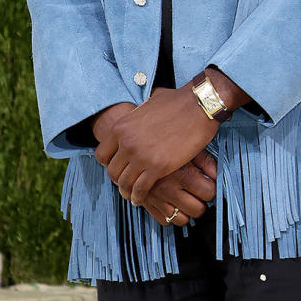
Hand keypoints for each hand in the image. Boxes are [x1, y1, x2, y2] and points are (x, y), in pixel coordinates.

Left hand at [94, 87, 219, 207]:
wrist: (198, 105)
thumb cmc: (177, 102)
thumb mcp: (146, 104)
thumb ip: (138, 115)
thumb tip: (139, 112)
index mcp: (121, 127)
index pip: (102, 154)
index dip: (109, 164)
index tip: (118, 168)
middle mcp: (126, 143)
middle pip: (112, 171)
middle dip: (118, 180)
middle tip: (126, 184)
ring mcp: (141, 156)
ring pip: (124, 183)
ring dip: (127, 191)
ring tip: (132, 195)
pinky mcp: (158, 167)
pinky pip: (141, 189)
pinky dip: (139, 196)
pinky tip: (141, 198)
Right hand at [141, 150, 218, 226]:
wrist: (134, 147)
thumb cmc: (163, 145)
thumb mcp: (187, 147)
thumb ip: (205, 161)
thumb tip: (217, 176)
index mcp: (182, 174)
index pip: (209, 193)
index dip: (210, 188)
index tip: (206, 184)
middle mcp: (169, 189)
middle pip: (197, 210)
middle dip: (201, 202)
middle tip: (196, 192)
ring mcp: (157, 199)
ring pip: (182, 220)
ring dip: (186, 211)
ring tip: (184, 198)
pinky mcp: (146, 204)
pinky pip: (164, 221)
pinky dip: (170, 215)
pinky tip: (171, 202)